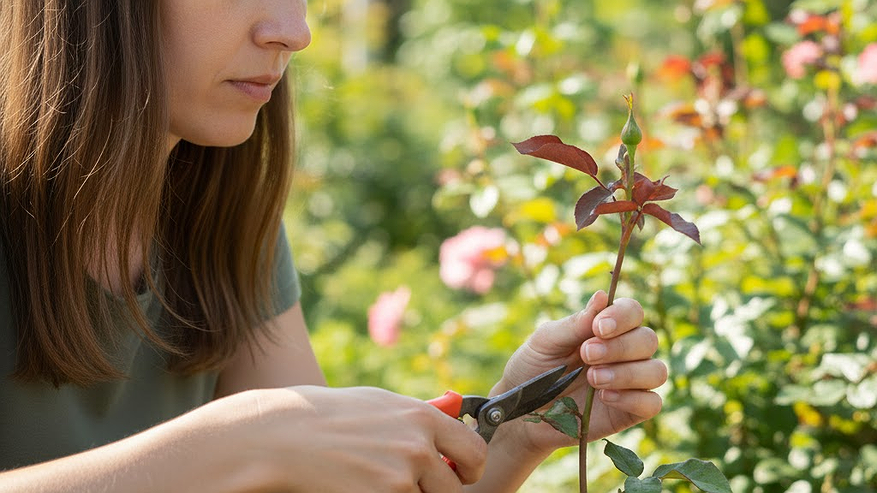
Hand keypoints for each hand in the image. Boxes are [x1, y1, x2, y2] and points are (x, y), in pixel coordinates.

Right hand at [215, 386, 486, 491]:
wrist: (286, 435)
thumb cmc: (331, 415)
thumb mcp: (380, 403)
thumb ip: (420, 414)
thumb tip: (454, 414)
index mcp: (422, 417)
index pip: (473, 451)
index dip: (470, 468)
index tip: (461, 474)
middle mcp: (417, 446)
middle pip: (454, 489)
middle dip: (438, 492)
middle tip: (413, 486)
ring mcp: (399, 478)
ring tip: (379, 482)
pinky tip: (364, 490)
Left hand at [489, 291, 665, 454]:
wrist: (522, 411)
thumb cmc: (533, 369)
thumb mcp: (545, 342)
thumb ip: (575, 324)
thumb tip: (602, 296)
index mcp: (606, 329)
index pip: (633, 312)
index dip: (622, 316)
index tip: (599, 327)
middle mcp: (624, 353)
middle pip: (648, 339)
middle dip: (619, 346)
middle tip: (587, 354)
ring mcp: (630, 383)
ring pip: (656, 371)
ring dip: (627, 372)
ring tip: (593, 378)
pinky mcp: (629, 412)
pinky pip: (652, 403)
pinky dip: (632, 398)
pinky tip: (604, 397)